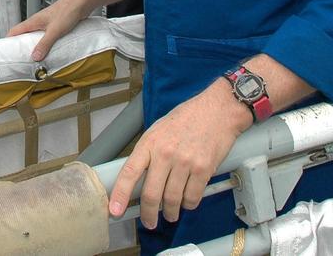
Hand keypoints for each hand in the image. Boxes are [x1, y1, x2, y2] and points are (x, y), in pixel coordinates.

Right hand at [6, 0, 83, 60]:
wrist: (82, 3)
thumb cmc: (68, 10)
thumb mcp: (55, 31)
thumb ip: (44, 44)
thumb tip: (35, 56)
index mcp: (33, 21)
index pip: (14, 31)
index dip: (7, 41)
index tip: (5, 52)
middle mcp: (38, 22)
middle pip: (23, 35)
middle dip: (21, 46)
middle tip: (21, 59)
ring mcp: (46, 24)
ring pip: (35, 36)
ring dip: (34, 46)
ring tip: (36, 57)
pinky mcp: (55, 26)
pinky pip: (45, 37)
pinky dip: (44, 44)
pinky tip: (50, 50)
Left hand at [108, 82, 248, 227]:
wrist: (217, 110)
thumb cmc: (187, 118)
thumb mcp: (159, 129)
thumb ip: (149, 152)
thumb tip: (138, 178)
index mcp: (150, 142)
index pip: (129, 172)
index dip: (120, 194)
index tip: (115, 210)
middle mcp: (165, 153)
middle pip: (151, 194)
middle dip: (148, 214)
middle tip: (149, 222)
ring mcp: (185, 162)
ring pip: (172, 200)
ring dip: (170, 212)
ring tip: (170, 214)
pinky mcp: (204, 169)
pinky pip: (192, 197)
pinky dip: (188, 204)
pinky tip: (186, 201)